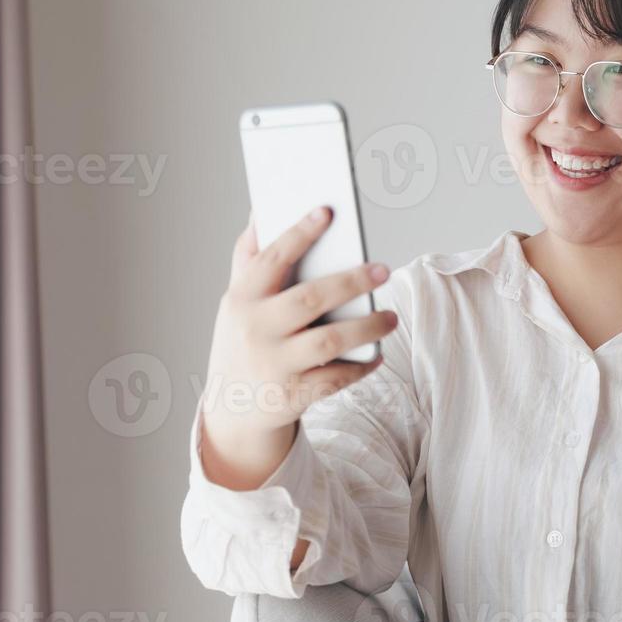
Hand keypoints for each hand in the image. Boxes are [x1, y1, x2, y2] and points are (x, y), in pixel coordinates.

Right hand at [198, 206, 397, 489]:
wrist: (230, 409)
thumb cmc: (243, 340)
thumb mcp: (236, 301)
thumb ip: (249, 259)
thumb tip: (260, 212)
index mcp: (242, 299)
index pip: (272, 259)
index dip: (299, 233)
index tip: (327, 211)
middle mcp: (256, 330)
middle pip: (309, 299)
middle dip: (350, 282)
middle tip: (383, 270)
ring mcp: (274, 365)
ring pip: (328, 342)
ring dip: (366, 327)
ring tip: (391, 317)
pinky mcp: (292, 396)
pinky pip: (335, 379)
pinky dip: (360, 367)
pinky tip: (376, 355)